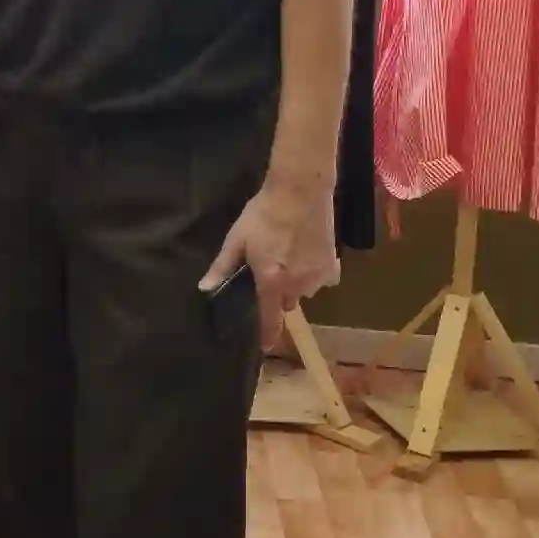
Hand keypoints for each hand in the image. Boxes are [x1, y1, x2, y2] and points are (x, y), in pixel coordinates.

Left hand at [202, 178, 338, 353]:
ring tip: (287, 259)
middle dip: (278, 296)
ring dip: (296, 283)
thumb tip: (205, 289)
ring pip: (304, 291)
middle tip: (270, 273)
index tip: (265, 347)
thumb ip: (222, 267)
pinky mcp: (333, 265)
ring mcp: (318, 277)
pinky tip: (307, 256)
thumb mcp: (237, 239)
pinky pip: (322, 280)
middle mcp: (297, 286)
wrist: (301, 191)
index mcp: (271, 282)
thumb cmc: (263, 214)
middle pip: (286, 303)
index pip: (269, 320)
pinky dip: (315, 274)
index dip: (267, 336)